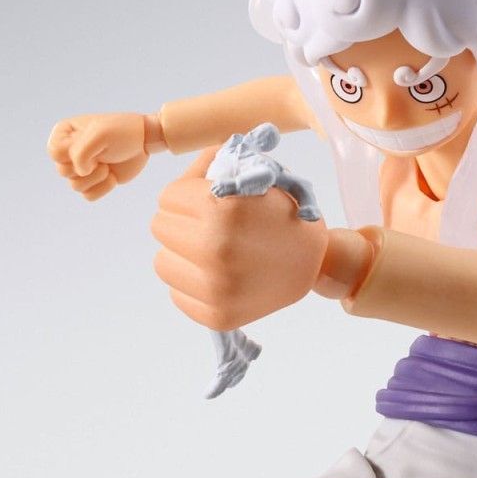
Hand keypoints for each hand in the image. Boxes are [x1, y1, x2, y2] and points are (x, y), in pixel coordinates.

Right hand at [47, 113, 150, 199]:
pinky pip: (88, 195)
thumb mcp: (100, 135)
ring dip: (96, 178)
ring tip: (108, 165)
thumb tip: (80, 173)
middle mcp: (69, 151)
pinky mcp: (93, 181)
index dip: (74, 153)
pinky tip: (113, 176)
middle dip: (88, 166)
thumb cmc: (123, 132)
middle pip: (63, 171)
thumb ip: (81, 153)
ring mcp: (81, 167)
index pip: (55, 152)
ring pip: (75, 186)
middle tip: (103, 155)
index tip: (92, 143)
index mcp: (65, 133)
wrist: (144, 141)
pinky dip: (103, 188)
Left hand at [151, 148, 328, 330]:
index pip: (168, 196)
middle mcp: (215, 249)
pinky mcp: (216, 316)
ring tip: (210, 249)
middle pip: (160, 227)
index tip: (202, 199)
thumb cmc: (286, 213)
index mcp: (223, 209)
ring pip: (162, 262)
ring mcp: (215, 287)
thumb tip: (192, 164)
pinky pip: (177, 293)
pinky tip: (219, 273)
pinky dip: (193, 282)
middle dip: (181, 220)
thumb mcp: (261, 174)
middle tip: (207, 223)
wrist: (316, 261)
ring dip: (181, 253)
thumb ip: (219, 162)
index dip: (186, 193)